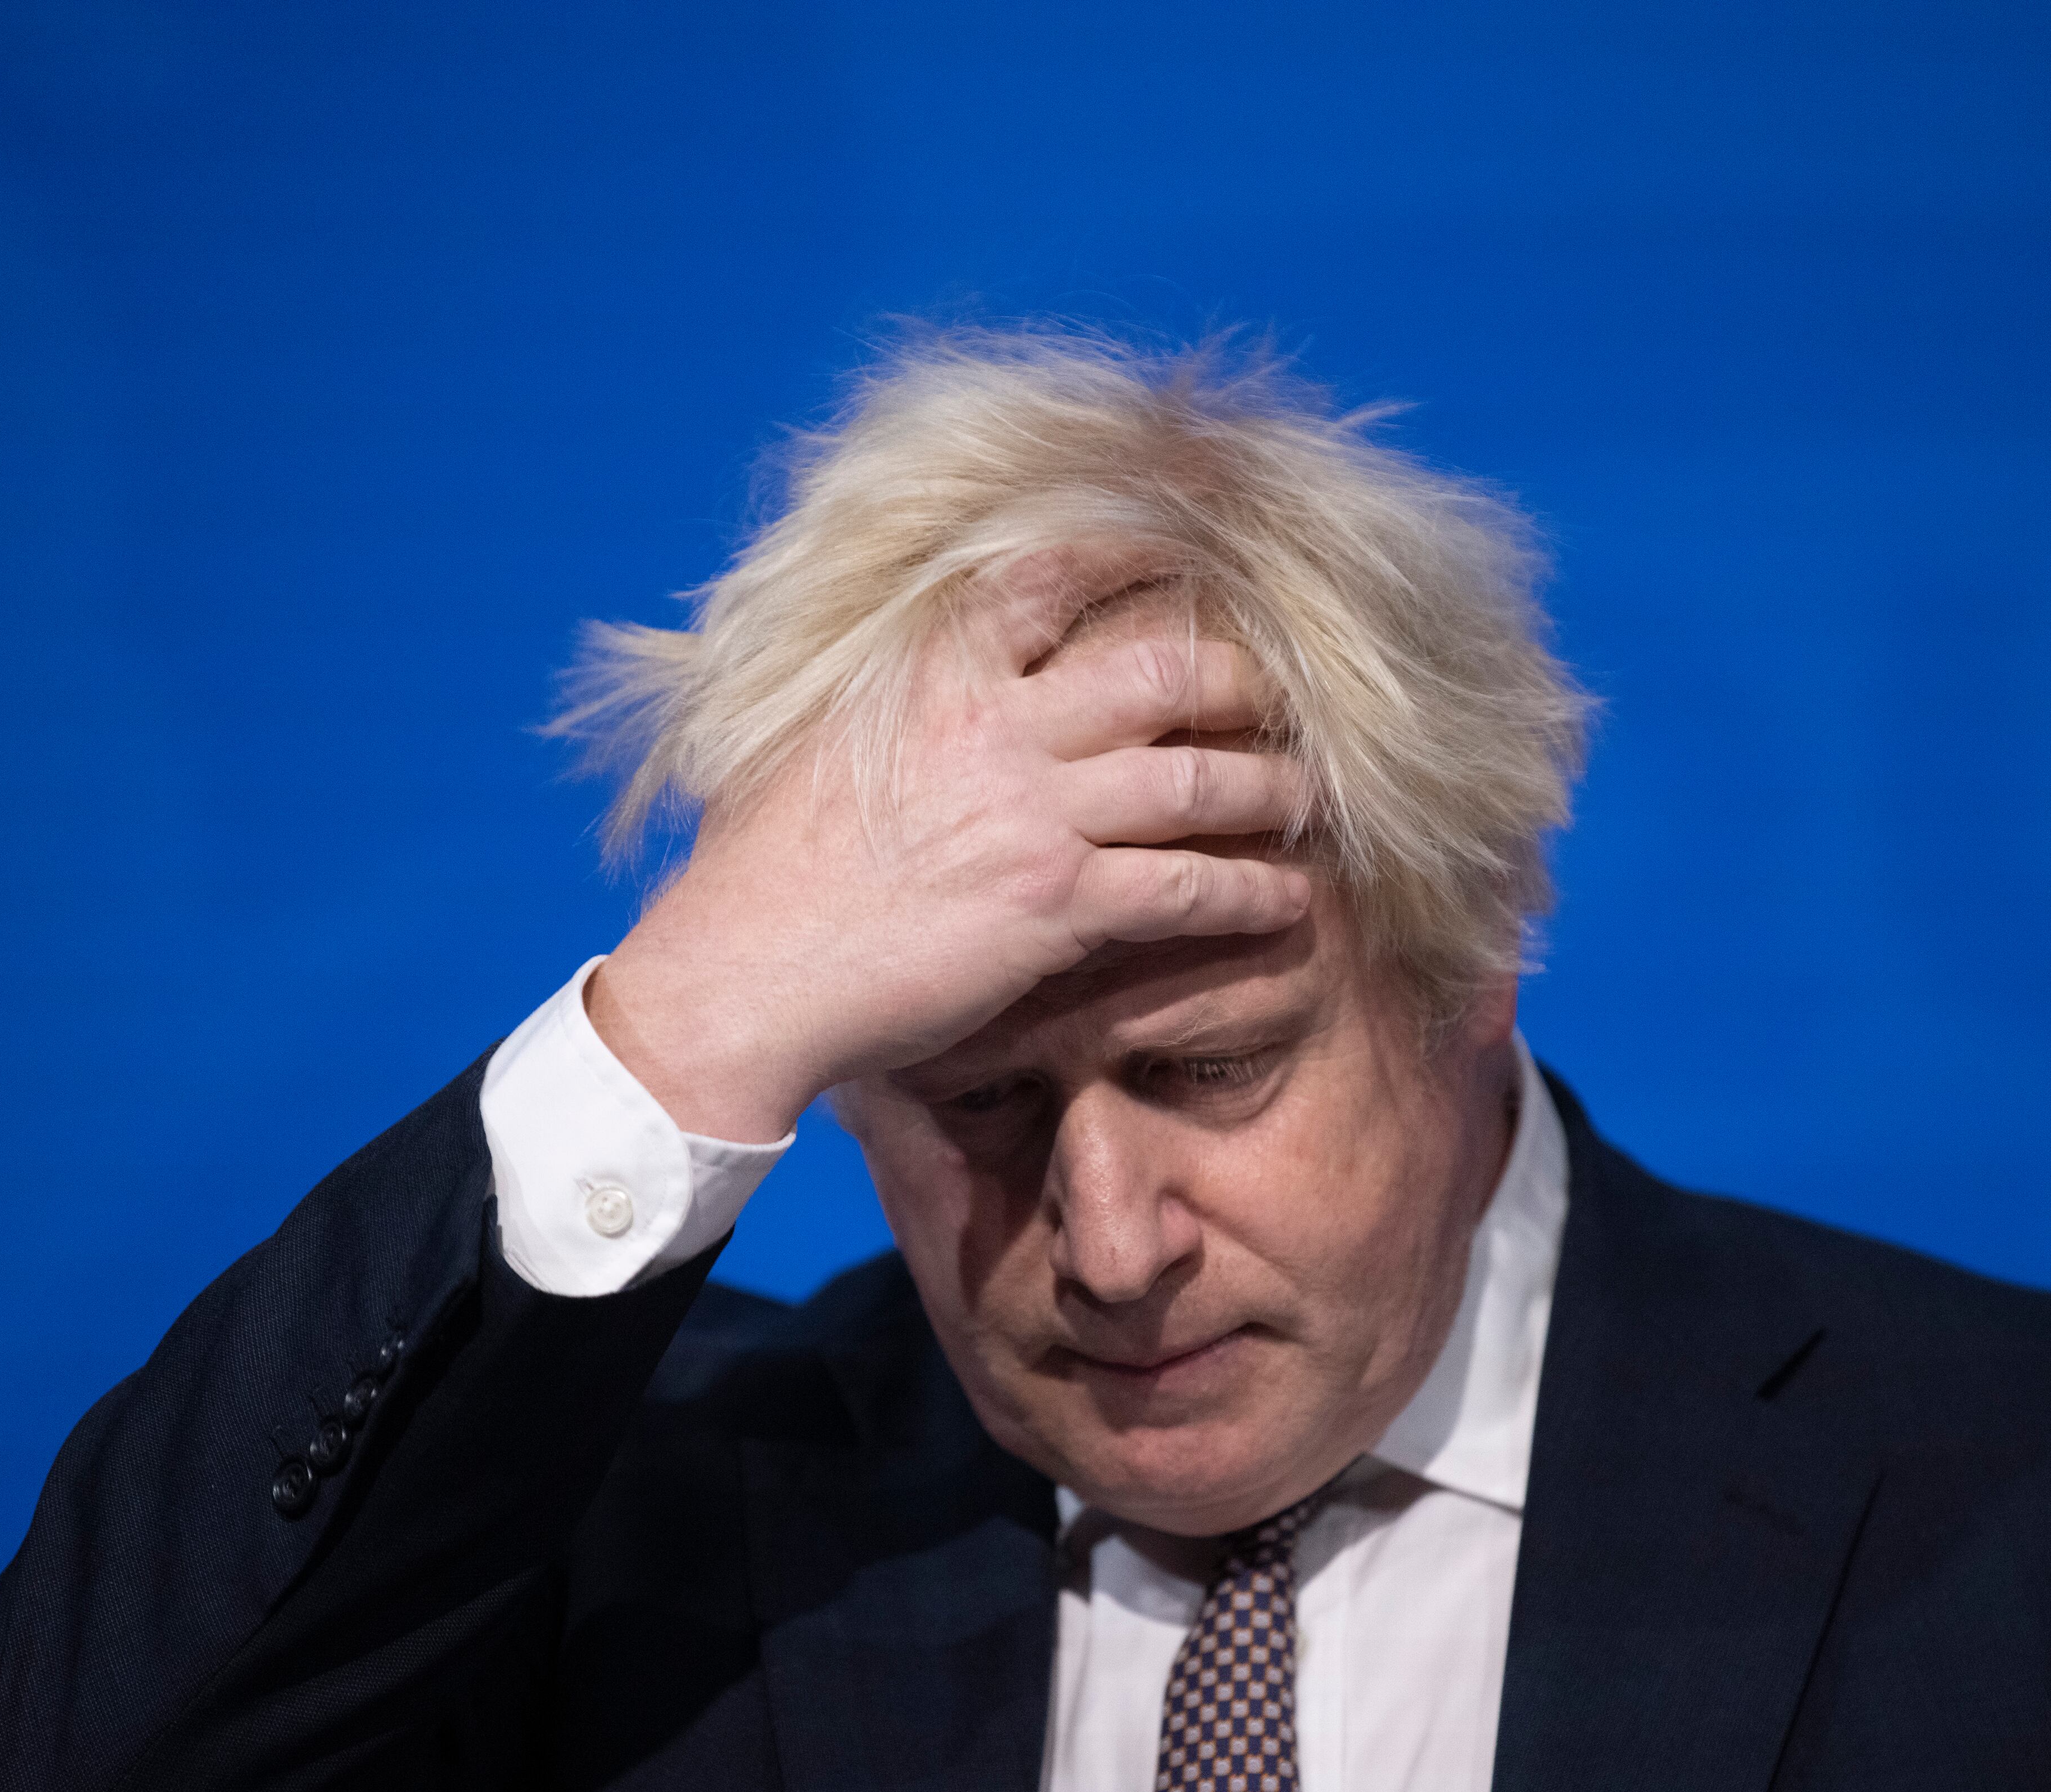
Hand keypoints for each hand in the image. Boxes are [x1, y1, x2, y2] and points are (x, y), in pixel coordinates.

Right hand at [586, 552, 1312, 1140]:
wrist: (740, 975)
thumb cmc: (761, 872)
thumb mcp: (818, 741)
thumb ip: (890, 697)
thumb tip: (916, 677)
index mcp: (934, 669)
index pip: (1054, 576)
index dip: (1137, 557)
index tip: (1193, 558)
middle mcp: (996, 723)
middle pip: (1164, 667)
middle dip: (1241, 678)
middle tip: (1285, 693)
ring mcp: (1032, 812)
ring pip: (1197, 778)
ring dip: (1269, 787)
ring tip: (1310, 796)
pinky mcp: (1054, 905)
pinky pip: (1187, 886)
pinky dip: (1251, 893)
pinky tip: (1290, 901)